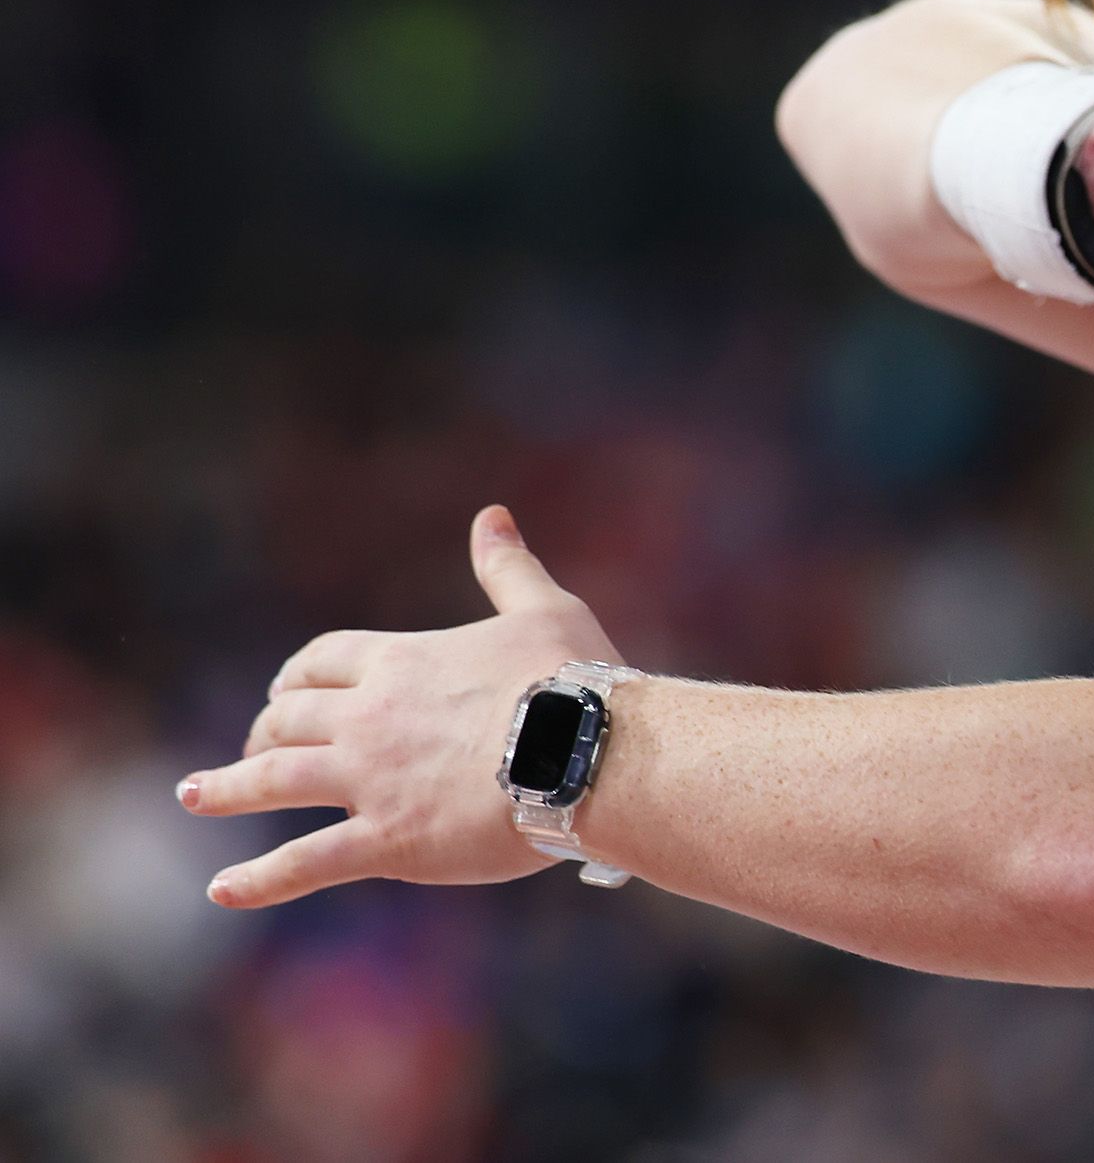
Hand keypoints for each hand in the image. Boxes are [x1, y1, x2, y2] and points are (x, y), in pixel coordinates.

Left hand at [178, 506, 621, 907]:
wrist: (588, 751)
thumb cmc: (574, 677)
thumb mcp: (542, 608)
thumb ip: (507, 567)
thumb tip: (493, 515)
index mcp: (401, 663)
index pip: (323, 662)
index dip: (297, 676)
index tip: (284, 690)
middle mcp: (369, 718)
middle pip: (290, 718)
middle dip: (263, 730)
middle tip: (251, 746)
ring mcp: (369, 780)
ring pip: (275, 779)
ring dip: (228, 787)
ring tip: (194, 795)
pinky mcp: (386, 839)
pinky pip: (306, 862)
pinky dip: (261, 879)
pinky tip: (222, 889)